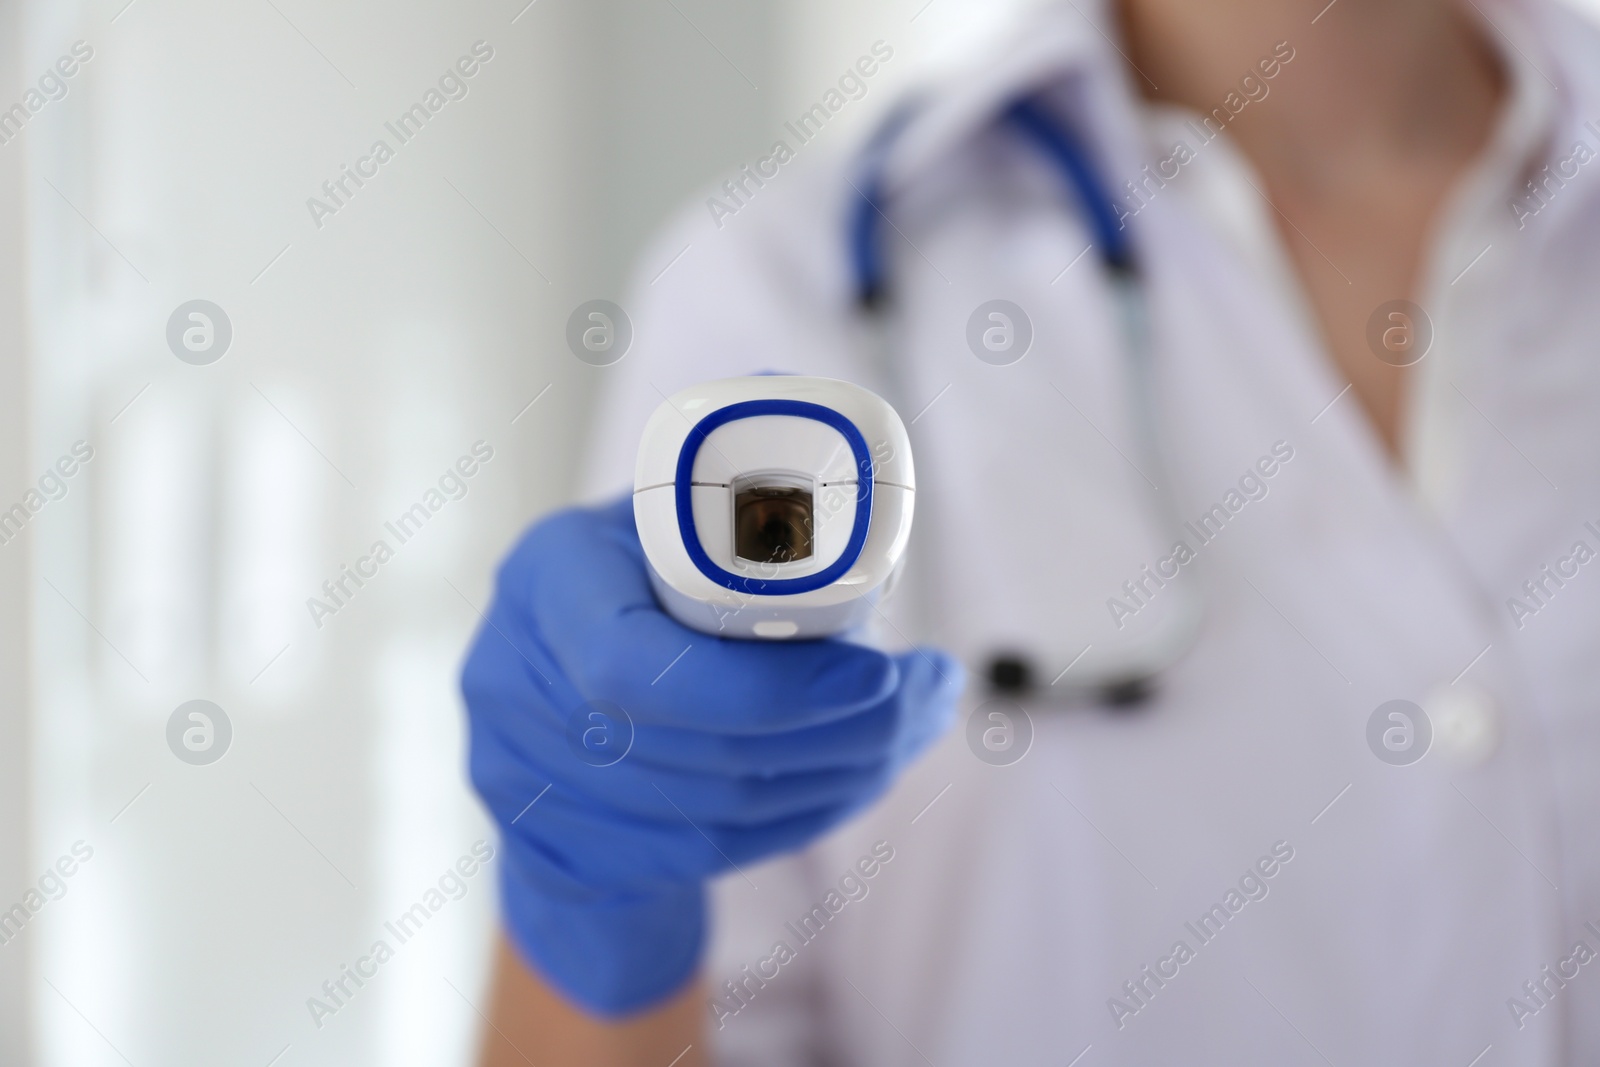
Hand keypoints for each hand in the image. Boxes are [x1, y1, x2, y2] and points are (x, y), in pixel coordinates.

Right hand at [461, 497, 962, 1015]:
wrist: (543, 681)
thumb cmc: (634, 565)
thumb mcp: (665, 513)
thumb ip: (738, 524)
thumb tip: (871, 546)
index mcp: (544, 578)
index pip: (633, 665)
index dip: (765, 688)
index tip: (877, 671)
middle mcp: (513, 683)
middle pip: (698, 750)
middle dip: (843, 732)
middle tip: (931, 691)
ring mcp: (528, 779)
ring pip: (717, 813)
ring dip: (844, 775)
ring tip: (918, 723)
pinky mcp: (566, 847)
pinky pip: (711, 851)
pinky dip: (804, 812)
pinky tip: (861, 772)